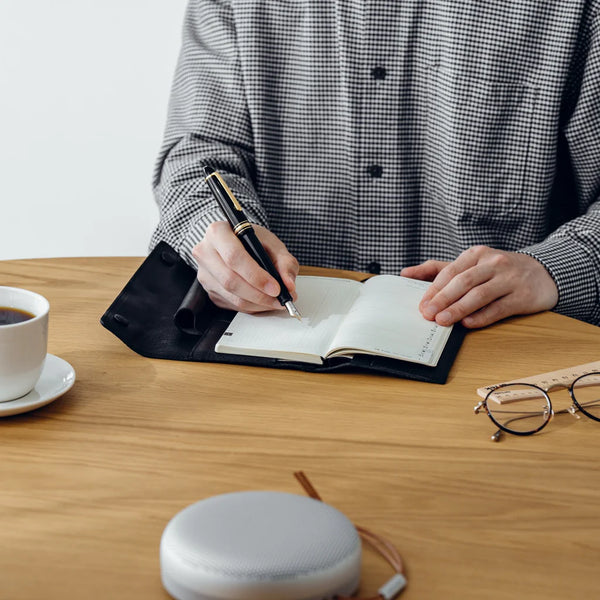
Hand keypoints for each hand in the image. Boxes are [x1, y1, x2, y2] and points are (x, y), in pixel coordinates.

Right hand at [192, 222, 298, 312]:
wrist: (235, 242)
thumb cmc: (252, 240)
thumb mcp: (272, 243)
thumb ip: (285, 262)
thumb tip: (288, 284)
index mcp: (218, 232)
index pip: (234, 257)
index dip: (256, 276)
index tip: (275, 287)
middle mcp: (205, 253)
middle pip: (230, 280)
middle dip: (259, 294)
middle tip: (280, 298)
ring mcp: (204, 274)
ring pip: (231, 296)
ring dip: (258, 303)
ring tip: (276, 301)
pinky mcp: (209, 290)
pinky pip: (231, 304)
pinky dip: (252, 306)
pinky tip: (263, 301)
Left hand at [400, 246, 558, 328]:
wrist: (544, 273)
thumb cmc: (499, 271)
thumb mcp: (471, 264)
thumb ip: (438, 269)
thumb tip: (405, 273)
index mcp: (476, 254)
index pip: (450, 271)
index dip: (434, 289)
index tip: (421, 305)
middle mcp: (493, 263)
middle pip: (463, 282)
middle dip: (442, 299)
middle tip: (427, 314)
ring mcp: (509, 278)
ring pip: (479, 294)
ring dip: (458, 309)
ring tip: (443, 321)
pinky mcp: (523, 295)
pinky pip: (499, 307)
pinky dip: (481, 316)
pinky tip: (467, 324)